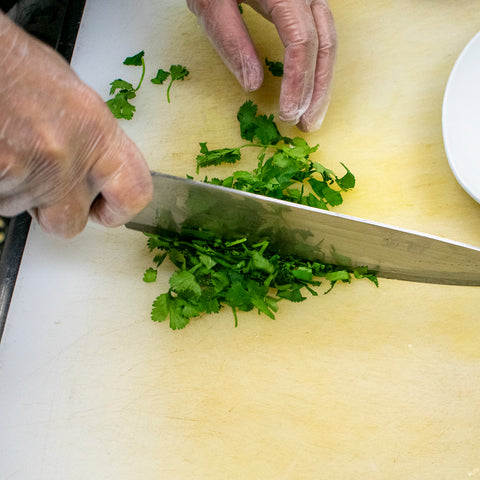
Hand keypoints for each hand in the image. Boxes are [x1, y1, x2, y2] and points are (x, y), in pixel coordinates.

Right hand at [0, 13, 152, 237]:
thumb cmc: (22, 69)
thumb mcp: (77, 104)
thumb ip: (93, 146)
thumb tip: (95, 174)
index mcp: (100, 135)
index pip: (134, 194)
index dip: (118, 211)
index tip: (105, 209)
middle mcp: (72, 157)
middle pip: (69, 223)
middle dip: (53, 212)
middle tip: (43, 184)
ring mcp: (33, 168)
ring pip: (24, 208)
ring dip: (16, 189)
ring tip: (12, 146)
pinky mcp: (1, 173)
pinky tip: (0, 148)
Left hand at [186, 0, 336, 131]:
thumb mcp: (212, 4)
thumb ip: (231, 40)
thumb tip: (253, 86)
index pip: (301, 42)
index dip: (298, 82)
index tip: (288, 114)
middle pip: (324, 45)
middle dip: (317, 90)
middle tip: (306, 125)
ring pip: (329, 42)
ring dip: (323, 83)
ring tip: (312, 116)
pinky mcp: (305, 4)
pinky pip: (321, 36)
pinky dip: (318, 67)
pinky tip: (311, 89)